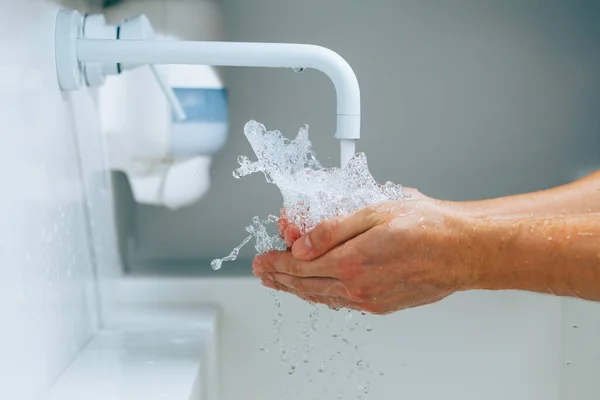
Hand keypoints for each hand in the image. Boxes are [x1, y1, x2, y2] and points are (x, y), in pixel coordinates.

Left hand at [254, 199, 476, 313]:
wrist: (463, 250)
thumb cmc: (428, 226)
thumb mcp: (374, 212)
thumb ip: (333, 229)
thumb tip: (301, 244)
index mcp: (352, 262)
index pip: (300, 265)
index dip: (276, 262)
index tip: (262, 259)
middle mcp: (358, 287)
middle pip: (306, 285)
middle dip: (280, 278)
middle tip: (263, 273)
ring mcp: (370, 300)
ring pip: (322, 296)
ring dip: (298, 289)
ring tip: (282, 283)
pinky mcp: (382, 305)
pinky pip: (342, 303)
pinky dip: (322, 296)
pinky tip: (317, 292)